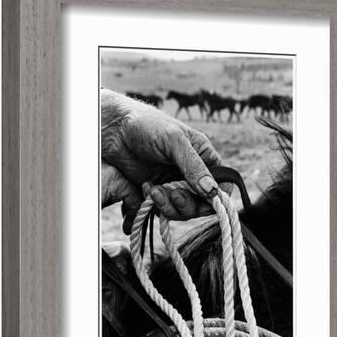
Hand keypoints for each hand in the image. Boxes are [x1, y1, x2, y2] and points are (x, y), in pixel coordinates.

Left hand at [101, 89, 223, 228]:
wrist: (114, 129)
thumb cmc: (147, 125)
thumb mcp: (175, 141)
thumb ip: (194, 166)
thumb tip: (212, 192)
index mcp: (204, 157)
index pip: (223, 185)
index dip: (217, 199)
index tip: (205, 202)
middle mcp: (192, 174)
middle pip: (202, 205)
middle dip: (187, 205)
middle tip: (172, 195)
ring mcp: (174, 185)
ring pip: (182, 211)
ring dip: (169, 206)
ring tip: (154, 191)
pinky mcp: (157, 192)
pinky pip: (163, 210)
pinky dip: (155, 205)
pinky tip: (145, 188)